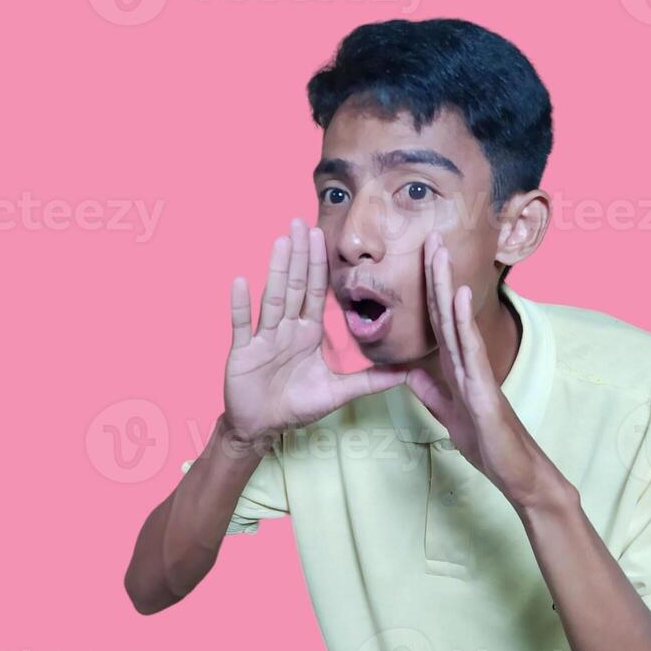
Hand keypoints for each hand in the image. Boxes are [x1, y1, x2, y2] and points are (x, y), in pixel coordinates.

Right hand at [223, 217, 407, 443]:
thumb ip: (372, 380)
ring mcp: (264, 337)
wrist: (262, 427)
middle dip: (299, 255)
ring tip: (281, 241)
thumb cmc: (297, 405)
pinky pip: (243, 325)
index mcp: (308, 332)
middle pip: (295, 286)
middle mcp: (286, 328)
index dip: (319, 265)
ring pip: (273, 298)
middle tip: (300, 222)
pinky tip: (241, 281)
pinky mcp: (243, 352)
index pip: (316, 292)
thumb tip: (408, 373)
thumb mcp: (339, 392)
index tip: (322, 236)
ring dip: (277, 270)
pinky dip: (241, 304)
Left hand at [405, 231, 567, 510]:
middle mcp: (468, 362)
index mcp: (458, 367)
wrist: (518, 474)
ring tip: (438, 251)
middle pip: (446, 311)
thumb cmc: (490, 445)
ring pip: (457, 321)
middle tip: (429, 237)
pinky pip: (470, 349)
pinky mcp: (484, 388)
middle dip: (436, 274)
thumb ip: (432, 393)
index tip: (420, 260)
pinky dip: (462, 321)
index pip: (438, 322)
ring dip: (446, 285)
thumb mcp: (450, 416)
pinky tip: (456, 295)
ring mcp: (478, 372)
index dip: (428, 291)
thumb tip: (409, 371)